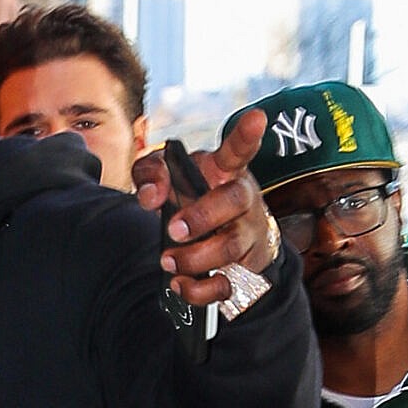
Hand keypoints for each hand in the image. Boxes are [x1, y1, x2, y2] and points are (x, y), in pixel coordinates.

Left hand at [132, 108, 279, 307]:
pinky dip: (199, 290)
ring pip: (231, 247)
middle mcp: (243, 199)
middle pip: (235, 200)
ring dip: (195, 258)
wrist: (223, 244)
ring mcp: (248, 235)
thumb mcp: (170, 179)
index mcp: (226, 171)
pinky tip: (179, 284)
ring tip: (168, 260)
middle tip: (173, 229)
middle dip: (203, 216)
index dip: (246, 135)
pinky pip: (227, 285)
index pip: (238, 150)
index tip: (257, 117)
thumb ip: (151, 174)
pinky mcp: (244, 270)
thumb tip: (150, 196)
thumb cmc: (195, 200)